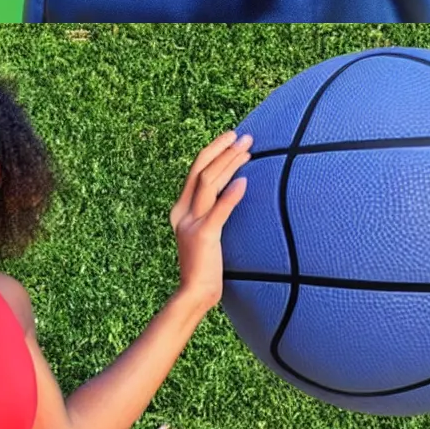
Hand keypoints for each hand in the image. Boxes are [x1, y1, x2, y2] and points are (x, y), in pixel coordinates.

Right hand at [169, 129, 252, 308]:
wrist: (195, 292)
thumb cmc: (208, 259)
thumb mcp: (208, 226)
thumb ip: (214, 206)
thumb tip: (236, 180)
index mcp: (181, 208)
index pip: (196, 169)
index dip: (214, 149)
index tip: (233, 135)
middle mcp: (182, 212)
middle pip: (201, 170)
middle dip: (223, 150)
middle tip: (247, 137)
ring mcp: (191, 224)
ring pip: (209, 183)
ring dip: (229, 163)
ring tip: (248, 150)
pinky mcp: (203, 236)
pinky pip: (219, 210)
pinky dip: (232, 194)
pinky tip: (245, 182)